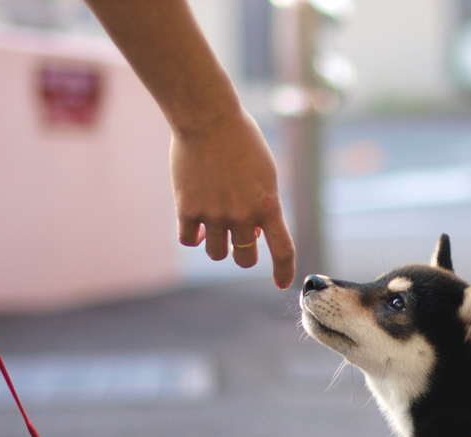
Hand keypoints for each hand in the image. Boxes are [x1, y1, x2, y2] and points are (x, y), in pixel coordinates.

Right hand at [172, 108, 295, 288]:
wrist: (207, 117)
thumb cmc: (240, 140)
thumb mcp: (265, 173)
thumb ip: (264, 205)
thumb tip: (255, 234)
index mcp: (268, 204)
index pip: (282, 250)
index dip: (283, 270)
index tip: (280, 284)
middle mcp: (242, 215)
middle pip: (244, 259)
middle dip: (242, 253)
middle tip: (238, 239)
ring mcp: (214, 214)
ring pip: (215, 253)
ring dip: (216, 243)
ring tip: (214, 222)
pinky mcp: (187, 209)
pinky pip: (189, 240)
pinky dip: (193, 235)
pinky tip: (194, 223)